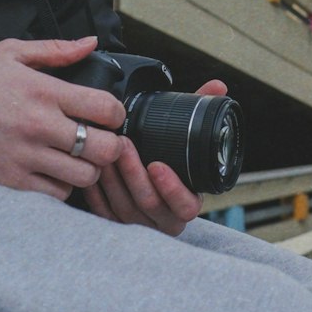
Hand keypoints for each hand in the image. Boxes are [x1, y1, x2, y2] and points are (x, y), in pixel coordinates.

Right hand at [0, 36, 125, 199]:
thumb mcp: (12, 52)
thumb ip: (56, 50)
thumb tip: (90, 44)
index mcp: (45, 93)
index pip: (105, 108)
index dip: (116, 113)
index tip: (110, 115)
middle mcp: (41, 127)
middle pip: (104, 149)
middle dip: (110, 147)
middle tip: (101, 142)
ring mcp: (27, 158)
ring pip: (84, 177)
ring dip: (87, 169)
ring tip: (76, 159)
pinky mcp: (12, 182)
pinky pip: (55, 194)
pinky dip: (60, 187)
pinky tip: (53, 173)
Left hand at [81, 77, 227, 234]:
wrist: (149, 189)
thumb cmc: (172, 162)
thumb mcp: (188, 138)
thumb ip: (201, 112)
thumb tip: (218, 86)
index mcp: (187, 203)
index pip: (186, 206)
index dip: (172, 189)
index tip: (158, 165)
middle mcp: (165, 219)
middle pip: (149, 203)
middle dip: (134, 172)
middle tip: (124, 144)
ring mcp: (139, 225)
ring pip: (124, 207)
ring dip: (114, 178)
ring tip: (107, 151)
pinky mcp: (114, 225)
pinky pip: (103, 213)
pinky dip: (97, 191)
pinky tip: (94, 169)